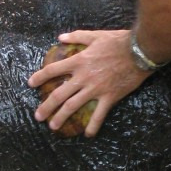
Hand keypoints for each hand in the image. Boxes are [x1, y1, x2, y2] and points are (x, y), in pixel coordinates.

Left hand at [27, 29, 145, 136]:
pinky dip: (92, 126)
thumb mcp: (96, 35)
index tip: (30, 84)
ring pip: (74, 106)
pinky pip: (99, 114)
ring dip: (61, 117)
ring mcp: (96, 89)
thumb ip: (77, 37)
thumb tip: (60, 38)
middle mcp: (84, 77)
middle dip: (46, 106)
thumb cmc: (118, 41)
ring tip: (53, 126)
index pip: (53, 70)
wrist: (140, 51)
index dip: (40, 77)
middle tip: (38, 116)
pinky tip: (87, 135)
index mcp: (79, 61)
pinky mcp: (109, 97)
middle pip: (60, 94)